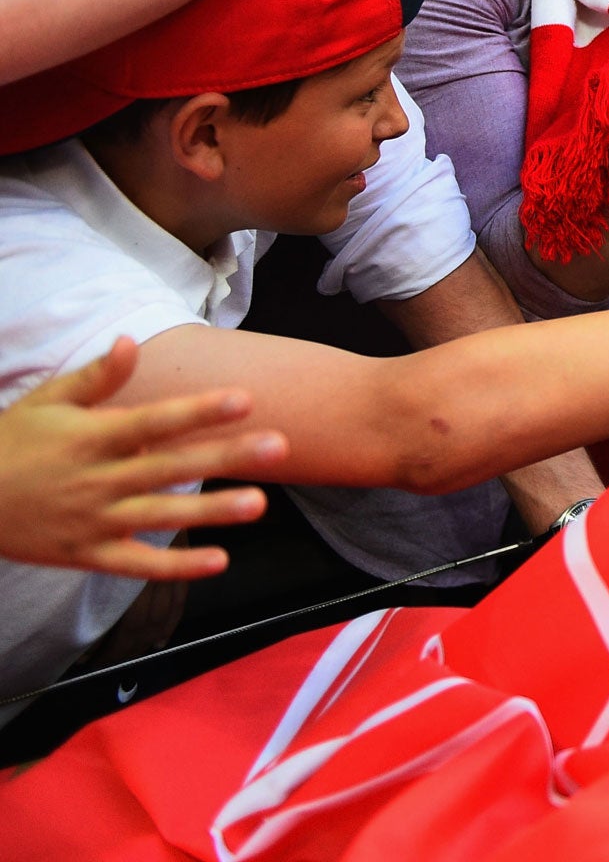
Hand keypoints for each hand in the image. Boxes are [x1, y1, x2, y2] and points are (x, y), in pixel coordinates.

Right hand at [0, 337, 285, 579]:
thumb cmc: (11, 442)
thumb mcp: (46, 401)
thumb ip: (95, 378)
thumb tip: (131, 341)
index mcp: (91, 437)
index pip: (154, 422)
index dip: (199, 410)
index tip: (245, 398)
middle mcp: (97, 480)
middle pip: (172, 467)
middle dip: (227, 456)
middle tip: (281, 445)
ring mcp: (93, 521)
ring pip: (161, 516)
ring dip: (212, 512)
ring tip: (261, 503)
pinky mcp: (86, 555)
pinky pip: (137, 564)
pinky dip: (177, 567)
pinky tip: (220, 561)